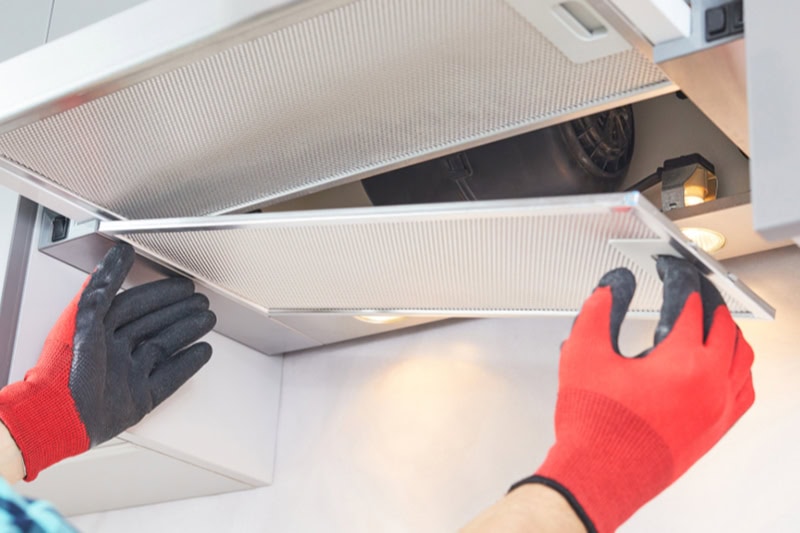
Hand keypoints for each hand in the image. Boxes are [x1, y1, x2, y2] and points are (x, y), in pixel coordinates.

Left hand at [0, 243, 215, 479]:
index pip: (137, 304)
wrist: (58, 415)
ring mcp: (129, 375)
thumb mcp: (85, 314)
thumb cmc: (63, 367)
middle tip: (201, 302)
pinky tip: (201, 353)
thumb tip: (120, 254)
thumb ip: (105, 283)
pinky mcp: (139, 398)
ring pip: (165, 347)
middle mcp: (115, 350)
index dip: (161, 293)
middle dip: (180, 311)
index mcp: (99, 329)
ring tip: (207, 321)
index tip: (182, 285)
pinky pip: (170, 378)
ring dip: (188, 332)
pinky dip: (188, 364)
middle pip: (155, 324)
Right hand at [514, 257, 753, 532]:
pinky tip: (725, 361)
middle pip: (722, 323)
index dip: (678, 278)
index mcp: (682, 362)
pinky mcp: (717, 428)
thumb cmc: (595, 426)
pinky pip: (745, 388)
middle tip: (689, 286)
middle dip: (705, 298)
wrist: (600, 474)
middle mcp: (710, 383)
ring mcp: (719, 408)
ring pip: (742, 354)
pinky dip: (738, 365)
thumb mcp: (583, 355)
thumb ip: (598, 311)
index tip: (669, 269)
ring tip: (710, 316)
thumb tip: (612, 287)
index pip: (689, 303)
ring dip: (727, 328)